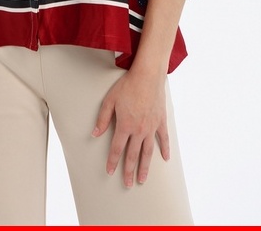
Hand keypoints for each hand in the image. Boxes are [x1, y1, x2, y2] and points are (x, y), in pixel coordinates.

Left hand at [92, 67, 169, 186]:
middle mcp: (139, 130)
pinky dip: (164, 149)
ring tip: (143, 179)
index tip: (110, 172)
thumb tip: (94, 134)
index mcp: (125, 125)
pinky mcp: (161, 121)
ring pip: (148, 152)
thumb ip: (102, 118)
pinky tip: (165, 159)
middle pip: (133, 155)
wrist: (147, 75)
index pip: (117, 149)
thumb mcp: (110, 100)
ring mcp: (151, 127)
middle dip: (129, 171)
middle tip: (128, 184)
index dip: (113, 161)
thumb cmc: (127, 86)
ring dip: (145, 167)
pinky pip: (164, 139)